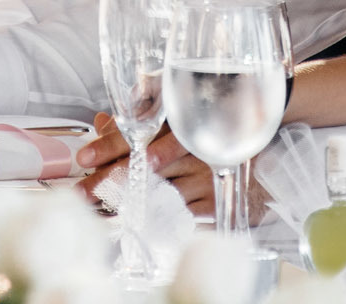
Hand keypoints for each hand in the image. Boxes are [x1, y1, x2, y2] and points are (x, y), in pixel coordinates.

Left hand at [77, 114, 224, 215]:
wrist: (263, 163)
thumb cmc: (212, 142)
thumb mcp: (179, 124)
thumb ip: (140, 122)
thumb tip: (102, 121)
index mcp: (179, 127)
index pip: (138, 135)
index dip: (108, 146)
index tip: (84, 158)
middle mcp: (190, 150)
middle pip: (142, 167)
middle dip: (108, 181)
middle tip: (82, 192)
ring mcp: (203, 178)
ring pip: (158, 193)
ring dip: (127, 203)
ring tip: (100, 210)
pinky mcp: (214, 202)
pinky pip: (180, 215)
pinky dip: (157, 220)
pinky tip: (137, 224)